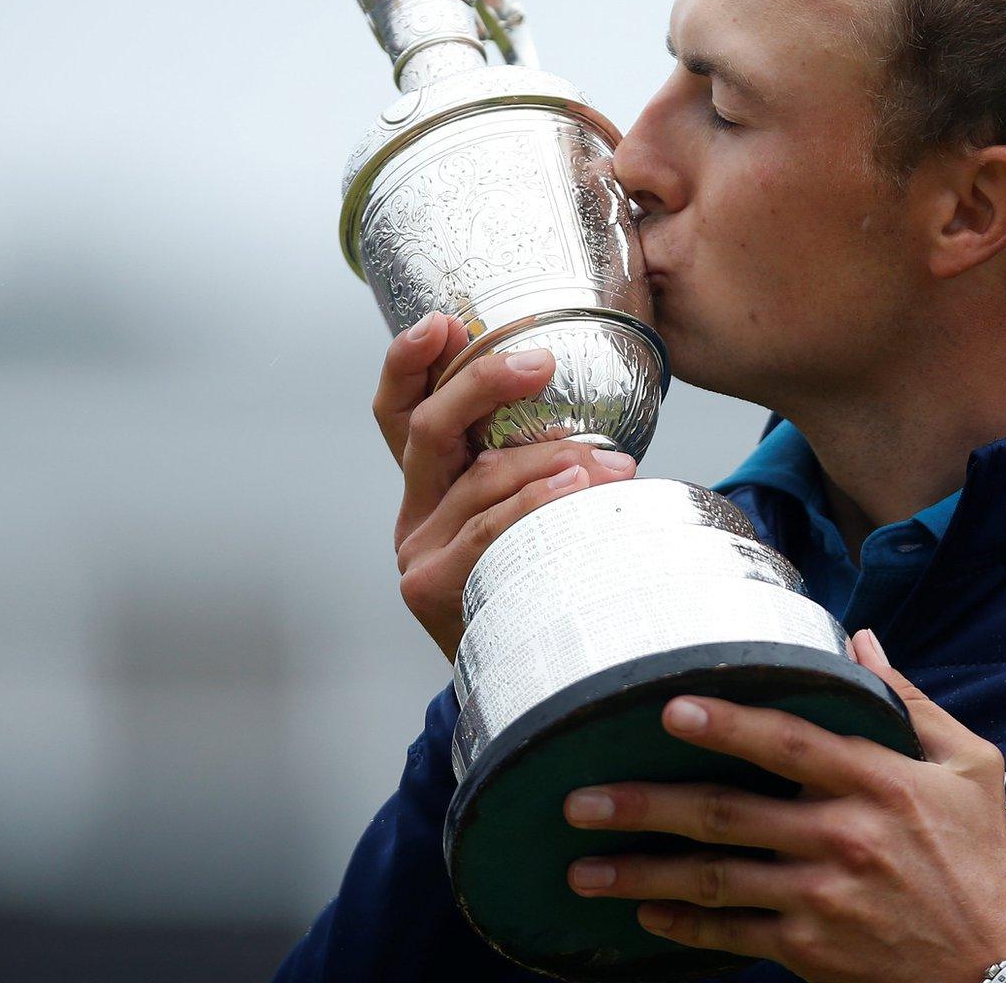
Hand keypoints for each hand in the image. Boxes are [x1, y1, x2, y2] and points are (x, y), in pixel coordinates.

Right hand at [372, 313, 638, 658]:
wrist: (525, 684)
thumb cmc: (539, 585)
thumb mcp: (533, 519)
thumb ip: (540, 471)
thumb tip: (604, 423)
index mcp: (427, 483)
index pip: (398, 410)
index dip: (408, 361)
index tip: (440, 321)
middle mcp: (412, 511)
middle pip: (427, 427)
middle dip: (482, 382)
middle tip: (539, 360)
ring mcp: (416, 550)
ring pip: (475, 479)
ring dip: (545, 458)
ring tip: (607, 459)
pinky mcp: (431, 586)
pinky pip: (488, 530)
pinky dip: (535, 503)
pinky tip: (577, 487)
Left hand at [561, 629, 1005, 982]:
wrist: (992, 970)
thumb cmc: (977, 858)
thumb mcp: (969, 768)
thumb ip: (910, 702)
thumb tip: (862, 640)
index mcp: (879, 782)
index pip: (790, 743)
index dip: (728, 724)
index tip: (669, 708)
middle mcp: (843, 837)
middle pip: (728, 814)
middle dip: (646, 806)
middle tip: (579, 799)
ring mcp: (821, 898)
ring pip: (715, 880)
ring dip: (641, 873)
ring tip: (581, 866)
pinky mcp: (810, 950)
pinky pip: (733, 934)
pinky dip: (684, 924)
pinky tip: (642, 910)